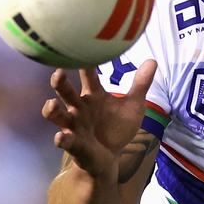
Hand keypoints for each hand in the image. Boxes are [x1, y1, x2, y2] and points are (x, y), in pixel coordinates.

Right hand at [41, 59, 156, 177]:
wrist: (111, 156)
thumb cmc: (118, 127)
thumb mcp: (133, 105)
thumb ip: (140, 85)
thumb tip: (152, 60)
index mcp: (93, 95)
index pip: (88, 76)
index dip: (85, 63)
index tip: (80, 47)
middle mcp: (80, 108)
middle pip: (66, 93)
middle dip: (60, 84)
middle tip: (57, 72)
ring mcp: (75, 126)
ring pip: (59, 116)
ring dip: (52, 111)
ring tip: (51, 104)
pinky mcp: (75, 145)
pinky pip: (66, 141)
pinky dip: (63, 140)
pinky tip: (60, 137)